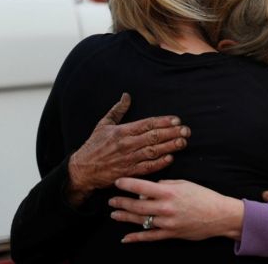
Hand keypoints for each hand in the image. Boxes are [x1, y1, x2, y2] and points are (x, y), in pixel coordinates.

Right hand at [66, 93, 190, 205]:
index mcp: (122, 131)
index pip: (147, 124)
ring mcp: (128, 159)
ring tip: (183, 142)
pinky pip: (147, 168)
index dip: (163, 121)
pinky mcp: (128, 172)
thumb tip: (127, 96)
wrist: (82, 170)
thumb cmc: (93, 146)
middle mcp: (127, 144)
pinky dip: (159, 163)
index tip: (176, 120)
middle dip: (172, 133)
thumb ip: (117, 110)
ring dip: (170, 146)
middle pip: (154, 137)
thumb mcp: (103, 124)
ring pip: (153, 151)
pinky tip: (170, 158)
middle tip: (186, 130)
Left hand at [109, 178, 243, 241]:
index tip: (118, 182)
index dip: (127, 184)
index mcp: (169, 193)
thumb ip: (166, 185)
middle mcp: (165, 208)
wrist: (219, 215)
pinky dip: (136, 238)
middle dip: (122, 202)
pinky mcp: (170, 234)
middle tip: (112, 200)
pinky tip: (125, 238)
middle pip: (137, 205)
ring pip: (140, 220)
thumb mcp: (185, 184)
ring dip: (125, 217)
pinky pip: (150, 237)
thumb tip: (150, 188)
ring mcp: (167, 223)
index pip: (142, 186)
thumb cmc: (204, 197)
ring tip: (114, 214)